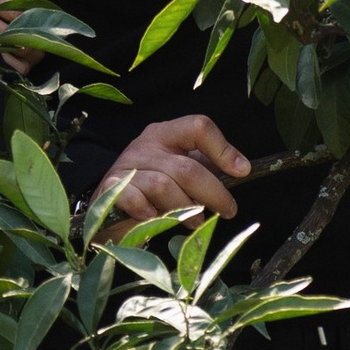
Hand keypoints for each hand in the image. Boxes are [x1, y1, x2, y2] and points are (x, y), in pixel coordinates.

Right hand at [95, 112, 251, 232]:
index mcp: (166, 134)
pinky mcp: (111, 190)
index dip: (223, 149)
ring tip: (196, 221)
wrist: (108, 203)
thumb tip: (240, 169)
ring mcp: (126, 167)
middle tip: (227, 210)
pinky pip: (136, 201)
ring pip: (164, 187)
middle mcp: (145, 146)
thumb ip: (204, 167)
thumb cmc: (152, 186)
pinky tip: (158, 220)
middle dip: (213, 193)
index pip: (198, 127)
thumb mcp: (178, 169)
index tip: (241, 171)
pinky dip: (151, 214)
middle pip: (187, 167)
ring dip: (186, 209)